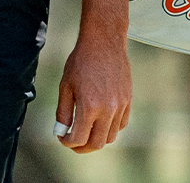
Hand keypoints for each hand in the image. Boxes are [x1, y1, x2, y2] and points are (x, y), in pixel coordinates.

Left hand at [54, 32, 131, 152]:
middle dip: (82, 147)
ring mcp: (120, 105)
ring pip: (110, 137)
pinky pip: (121, 124)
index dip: (67, 143)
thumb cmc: (81, 61)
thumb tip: (61, 132)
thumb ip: (62, 112)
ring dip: (97, 138)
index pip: (78, 139)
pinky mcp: (128, 99)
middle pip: (96, 144)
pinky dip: (111, 128)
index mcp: (89, 106)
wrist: (104, 41)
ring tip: (87, 131)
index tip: (63, 137)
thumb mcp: (66, 85)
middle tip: (74, 142)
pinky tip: (101, 120)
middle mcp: (107, 109)